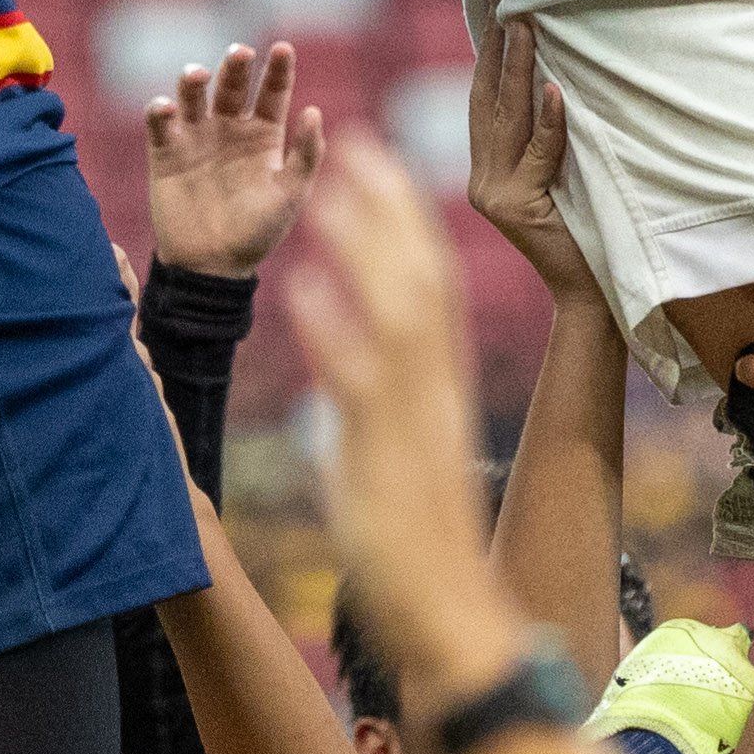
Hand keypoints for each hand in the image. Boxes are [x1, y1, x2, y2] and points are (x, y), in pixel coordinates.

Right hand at [145, 42, 324, 279]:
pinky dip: (160, 110)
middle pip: (232, 85)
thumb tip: (314, 110)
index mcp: (264, 135)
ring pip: (193, 96)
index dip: (278, 69)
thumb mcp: (290, 195)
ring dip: (192, 79)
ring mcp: (197, 138)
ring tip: (198, 75)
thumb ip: (307, 155)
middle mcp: (230, 129)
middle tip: (240, 52)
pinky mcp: (165, 154)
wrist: (212, 269)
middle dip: (235, 65)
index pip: (273, 92)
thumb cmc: (258, 233)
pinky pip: (160, 124)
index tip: (284, 48)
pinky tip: (166, 108)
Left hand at [289, 134, 523, 687]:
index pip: (430, 283)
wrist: (454, 613)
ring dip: (363, 246)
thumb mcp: (405, 449)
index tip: (378, 165)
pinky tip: (299, 289)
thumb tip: (353, 346)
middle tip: (356, 140)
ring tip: (326, 189)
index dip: (405, 220)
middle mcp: (432, 390)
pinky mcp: (382, 458)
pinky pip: (355, 384)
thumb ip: (384, 393)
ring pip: (395, 312)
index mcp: (439, 386)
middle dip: (388, 207)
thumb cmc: (423, 541)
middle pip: (419, 278)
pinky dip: (332, 332)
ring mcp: (411, 420)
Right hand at [467, 12, 583, 301]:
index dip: (489, 60)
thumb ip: (548, 139)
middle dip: (499, 55)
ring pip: (507, 121)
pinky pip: (538, 154)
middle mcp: (483, 182)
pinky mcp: (516, 209)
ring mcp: (494, 196)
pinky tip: (555, 90)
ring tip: (527, 29)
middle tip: (510, 9)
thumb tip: (555, 77)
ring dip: (520, 71)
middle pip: (489, 105)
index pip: (485, 105)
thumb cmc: (589, 230)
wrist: (592, 292)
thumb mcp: (563, 174)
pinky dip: (550, 122)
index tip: (497, 16)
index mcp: (489, 172)